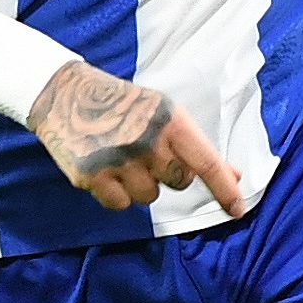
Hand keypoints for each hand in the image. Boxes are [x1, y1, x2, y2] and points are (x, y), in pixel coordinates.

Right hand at [34, 59, 250, 218]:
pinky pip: (120, 204)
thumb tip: (236, 177)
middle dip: (167, 173)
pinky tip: (104, 168)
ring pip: (149, 197)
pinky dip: (115, 193)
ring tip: (120, 155)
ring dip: (139, 183)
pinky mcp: (92, 176)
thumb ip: (198, 148)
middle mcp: (147, 141)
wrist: (64, 93)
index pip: (207, 163)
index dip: (225, 189)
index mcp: (170, 121)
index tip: (238, 209)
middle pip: (178, 183)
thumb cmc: (121, 104)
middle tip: (146, 151)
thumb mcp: (163, 114)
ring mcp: (119, 160)